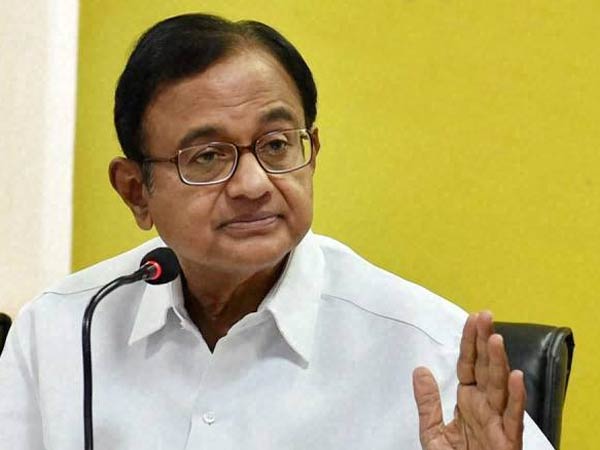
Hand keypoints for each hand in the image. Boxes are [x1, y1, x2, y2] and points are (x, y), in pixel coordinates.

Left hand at [412, 312, 525, 449]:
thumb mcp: (432, 432)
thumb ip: (428, 402)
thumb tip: (419, 371)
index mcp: (469, 401)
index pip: (469, 364)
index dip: (470, 342)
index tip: (473, 318)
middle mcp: (485, 407)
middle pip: (486, 369)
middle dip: (486, 342)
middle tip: (486, 316)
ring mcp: (497, 423)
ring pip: (500, 387)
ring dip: (500, 363)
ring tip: (496, 339)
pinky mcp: (507, 442)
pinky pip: (512, 419)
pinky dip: (515, 399)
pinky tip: (515, 378)